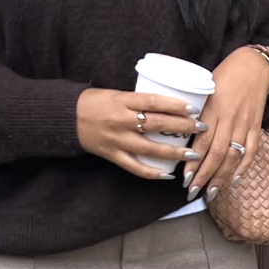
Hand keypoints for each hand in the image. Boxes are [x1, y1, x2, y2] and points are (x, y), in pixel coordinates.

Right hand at [76, 88, 207, 179]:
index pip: (154, 101)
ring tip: (193, 153)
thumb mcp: (117, 93)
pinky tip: (167, 174)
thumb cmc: (95, 101)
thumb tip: (168, 104)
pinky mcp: (112, 154)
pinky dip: (151, 172)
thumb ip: (139, 100)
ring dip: (173, 152)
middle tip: (202, 127)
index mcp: (123, 100)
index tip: (193, 108)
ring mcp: (117, 139)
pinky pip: (134, 167)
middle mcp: (121, 120)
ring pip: (149, 148)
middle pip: (156, 124)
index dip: (175, 105)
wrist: (67, 117)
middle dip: (182, 126)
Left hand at [185, 47, 268, 201]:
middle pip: (217, 153)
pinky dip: (243, 167)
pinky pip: (251, 150)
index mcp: (213, 108)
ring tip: (212, 193)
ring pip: (233, 156)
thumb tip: (180, 136)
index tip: (184, 179)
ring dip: (222, 177)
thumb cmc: (223, 76)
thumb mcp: (204, 89)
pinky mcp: (256, 126)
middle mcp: (230, 118)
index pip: (202, 141)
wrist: (253, 65)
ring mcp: (245, 123)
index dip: (193, 162)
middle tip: (194, 192)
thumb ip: (196, 113)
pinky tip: (234, 180)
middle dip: (205, 176)